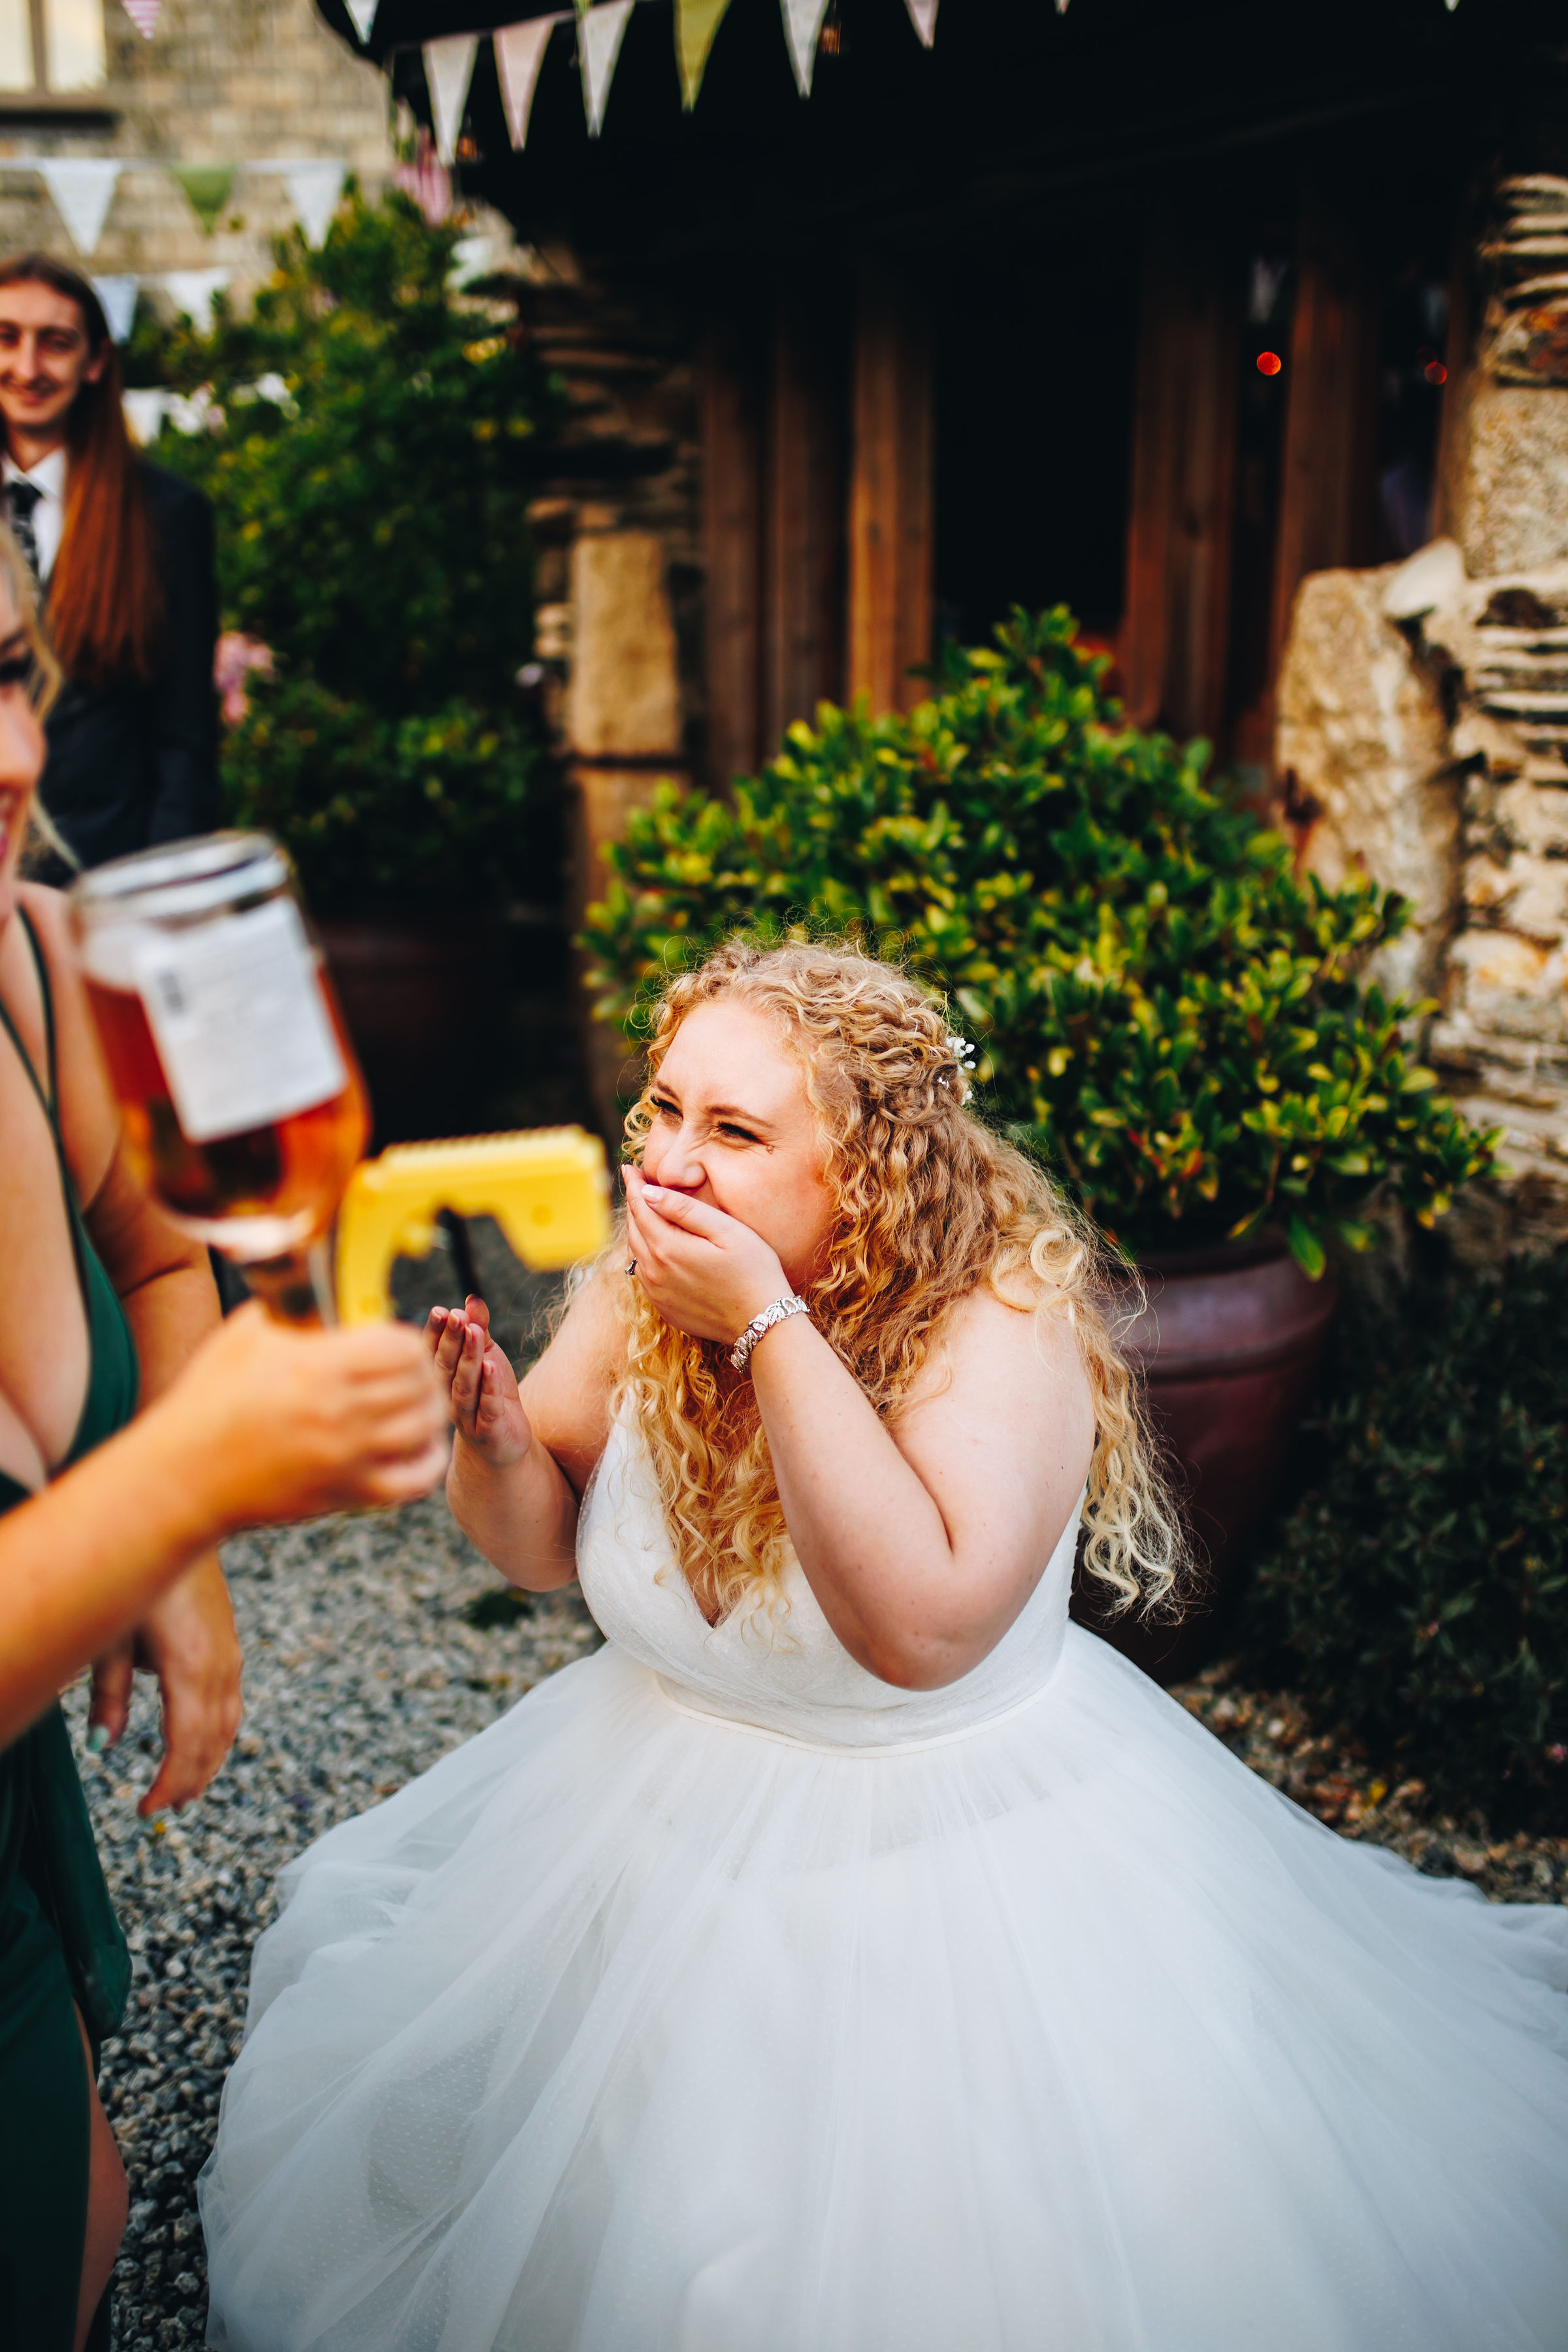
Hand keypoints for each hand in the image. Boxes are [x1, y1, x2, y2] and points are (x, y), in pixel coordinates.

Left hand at [87, 1554, 241, 1815]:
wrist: (184, 1518)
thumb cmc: (141, 1573)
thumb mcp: (112, 1633)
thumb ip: (108, 1691)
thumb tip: (102, 1746)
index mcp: (191, 1665)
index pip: (187, 1743)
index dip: (169, 1783)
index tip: (145, 1808)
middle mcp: (219, 1664)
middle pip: (212, 1740)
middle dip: (189, 1780)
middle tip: (163, 1809)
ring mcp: (230, 1653)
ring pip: (229, 1723)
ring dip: (209, 1760)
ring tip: (188, 1789)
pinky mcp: (229, 1643)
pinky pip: (231, 1701)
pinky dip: (219, 1732)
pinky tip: (203, 1741)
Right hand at [150, 1302, 448, 1529]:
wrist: (184, 1473)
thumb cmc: (211, 1397)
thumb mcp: (248, 1333)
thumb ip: (295, 1304)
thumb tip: (327, 1274)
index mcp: (319, 1367)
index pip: (402, 1347)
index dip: (407, 1340)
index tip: (395, 1341)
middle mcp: (340, 1413)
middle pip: (421, 1386)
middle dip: (423, 1373)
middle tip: (414, 1370)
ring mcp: (348, 1458)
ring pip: (425, 1429)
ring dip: (430, 1412)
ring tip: (419, 1403)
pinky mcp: (347, 1494)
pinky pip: (414, 1481)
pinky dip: (427, 1460)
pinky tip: (418, 1444)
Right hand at [426, 1297, 531, 1467]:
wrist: (504, 1442)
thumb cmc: (490, 1395)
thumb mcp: (488, 1356)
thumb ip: (480, 1329)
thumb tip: (473, 1299)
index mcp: (442, 1379)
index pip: (432, 1353)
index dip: (435, 1332)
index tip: (440, 1310)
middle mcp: (447, 1398)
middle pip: (446, 1366)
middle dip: (451, 1340)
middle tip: (456, 1316)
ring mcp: (467, 1417)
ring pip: (463, 1386)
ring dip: (468, 1359)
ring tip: (475, 1334)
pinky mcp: (489, 1431)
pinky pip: (488, 1407)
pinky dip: (489, 1386)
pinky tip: (492, 1366)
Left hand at [623, 1168, 788, 1346]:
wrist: (762, 1322)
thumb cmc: (754, 1270)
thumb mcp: (726, 1231)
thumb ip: (685, 1210)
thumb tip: (649, 1193)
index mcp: (668, 1248)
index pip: (640, 1207)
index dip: (634, 1186)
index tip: (629, 1168)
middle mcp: (654, 1272)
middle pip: (634, 1229)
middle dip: (634, 1204)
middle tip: (637, 1185)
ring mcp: (657, 1293)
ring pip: (635, 1252)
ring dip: (637, 1229)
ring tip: (645, 1210)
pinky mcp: (664, 1308)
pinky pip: (644, 1274)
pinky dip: (644, 1254)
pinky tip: (656, 1246)